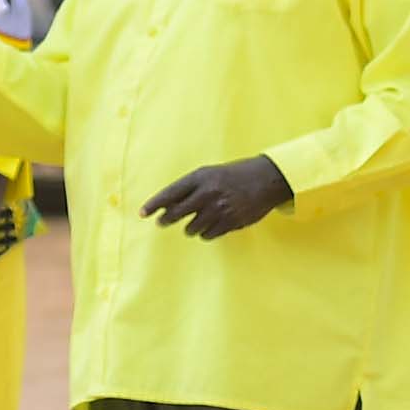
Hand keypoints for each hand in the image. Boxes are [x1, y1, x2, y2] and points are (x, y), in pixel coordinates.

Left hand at [142, 156, 291, 239]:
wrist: (266, 179)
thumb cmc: (234, 175)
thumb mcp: (210, 174)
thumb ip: (190, 188)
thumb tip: (167, 206)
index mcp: (201, 177)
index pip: (170, 193)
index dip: (155, 204)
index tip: (143, 213)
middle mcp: (208, 193)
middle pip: (177, 213)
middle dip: (166, 219)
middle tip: (162, 222)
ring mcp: (219, 209)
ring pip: (192, 228)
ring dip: (190, 228)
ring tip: (194, 223)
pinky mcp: (230, 222)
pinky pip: (208, 235)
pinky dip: (205, 233)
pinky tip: (209, 227)